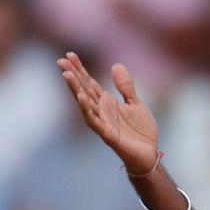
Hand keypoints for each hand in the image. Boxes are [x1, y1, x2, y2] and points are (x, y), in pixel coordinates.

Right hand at [57, 52, 159, 174]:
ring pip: (85, 104)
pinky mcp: (108, 135)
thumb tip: (116, 65)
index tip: (69, 54)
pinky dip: (87, 109)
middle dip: (73, 75)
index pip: (90, 83)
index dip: (80, 69)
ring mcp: (102, 122)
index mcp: (106, 103)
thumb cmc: (141, 132)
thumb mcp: (135, 104)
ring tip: (67, 74)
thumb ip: (125, 87)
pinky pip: (94, 121)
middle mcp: (101, 111)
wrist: (149, 155)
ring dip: (75, 89)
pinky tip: (81, 97)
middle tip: (60, 60)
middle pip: (84, 90)